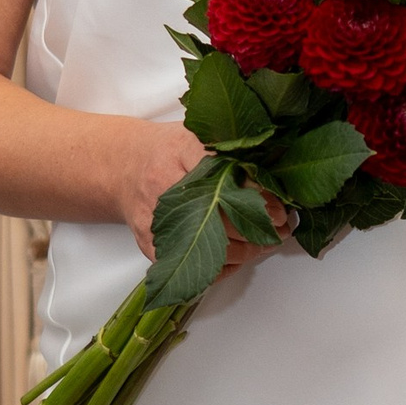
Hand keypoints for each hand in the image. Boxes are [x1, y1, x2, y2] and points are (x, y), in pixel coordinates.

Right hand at [103, 118, 284, 267]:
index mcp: (180, 150)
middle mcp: (164, 185)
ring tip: (268, 243)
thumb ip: (234, 150)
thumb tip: (278, 172)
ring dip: (247, 251)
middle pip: (220, 217)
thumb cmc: (170, 150)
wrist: (124, 168)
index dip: (257, 196)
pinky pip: (189, 268)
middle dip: (259, 228)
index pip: (225, 175)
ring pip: (210, 247)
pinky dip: (221, 268)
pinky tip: (239, 258)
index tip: (280, 208)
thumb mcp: (200, 136)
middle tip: (281, 229)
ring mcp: (156, 219)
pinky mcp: (150, 245)